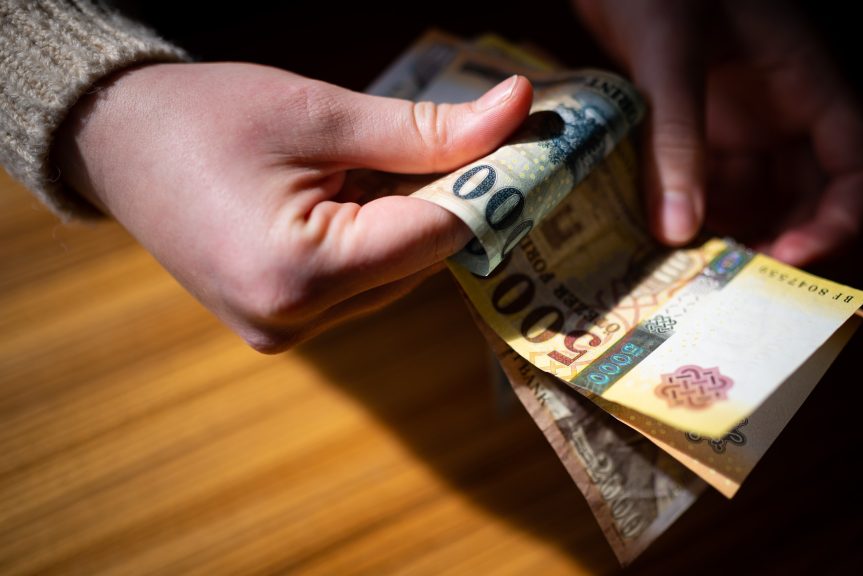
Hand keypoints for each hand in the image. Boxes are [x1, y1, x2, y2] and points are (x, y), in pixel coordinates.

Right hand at [55, 63, 531, 350]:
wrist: (114, 140)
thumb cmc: (206, 117)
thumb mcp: (323, 114)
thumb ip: (428, 129)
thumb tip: (520, 109)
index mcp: (299, 273)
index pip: (435, 238)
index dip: (486, 190)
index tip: (525, 145)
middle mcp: (294, 321)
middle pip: (419, 263)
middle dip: (447, 202)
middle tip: (463, 141)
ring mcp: (285, 331)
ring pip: (396, 277)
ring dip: (408, 221)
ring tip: (372, 165)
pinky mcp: (281, 323)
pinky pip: (362, 285)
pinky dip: (376, 239)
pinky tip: (352, 195)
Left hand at [574, 0, 862, 264]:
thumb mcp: (670, 56)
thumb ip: (676, 136)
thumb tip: (677, 230)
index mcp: (804, 84)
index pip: (854, 165)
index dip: (836, 219)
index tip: (790, 260)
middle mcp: (777, 110)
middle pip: (803, 194)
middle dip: (776, 239)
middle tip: (735, 283)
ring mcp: (734, 119)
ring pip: (749, 195)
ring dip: (728, 232)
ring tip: (692, 272)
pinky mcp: (690, 125)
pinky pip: (702, 180)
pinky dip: (688, 209)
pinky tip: (659, 237)